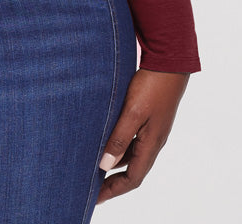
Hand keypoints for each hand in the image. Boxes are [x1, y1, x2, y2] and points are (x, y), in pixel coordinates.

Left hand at [97, 68, 189, 203]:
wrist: (169, 63)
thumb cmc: (151, 87)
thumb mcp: (133, 113)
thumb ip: (119, 138)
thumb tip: (104, 165)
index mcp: (151, 144)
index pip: (133, 178)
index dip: (114, 190)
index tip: (97, 198)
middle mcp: (153, 141)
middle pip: (133, 171)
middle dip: (113, 181)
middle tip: (92, 187)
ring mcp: (152, 130)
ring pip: (132, 155)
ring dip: (116, 164)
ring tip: (95, 167)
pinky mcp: (148, 118)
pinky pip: (133, 141)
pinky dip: (119, 147)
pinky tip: (106, 141)